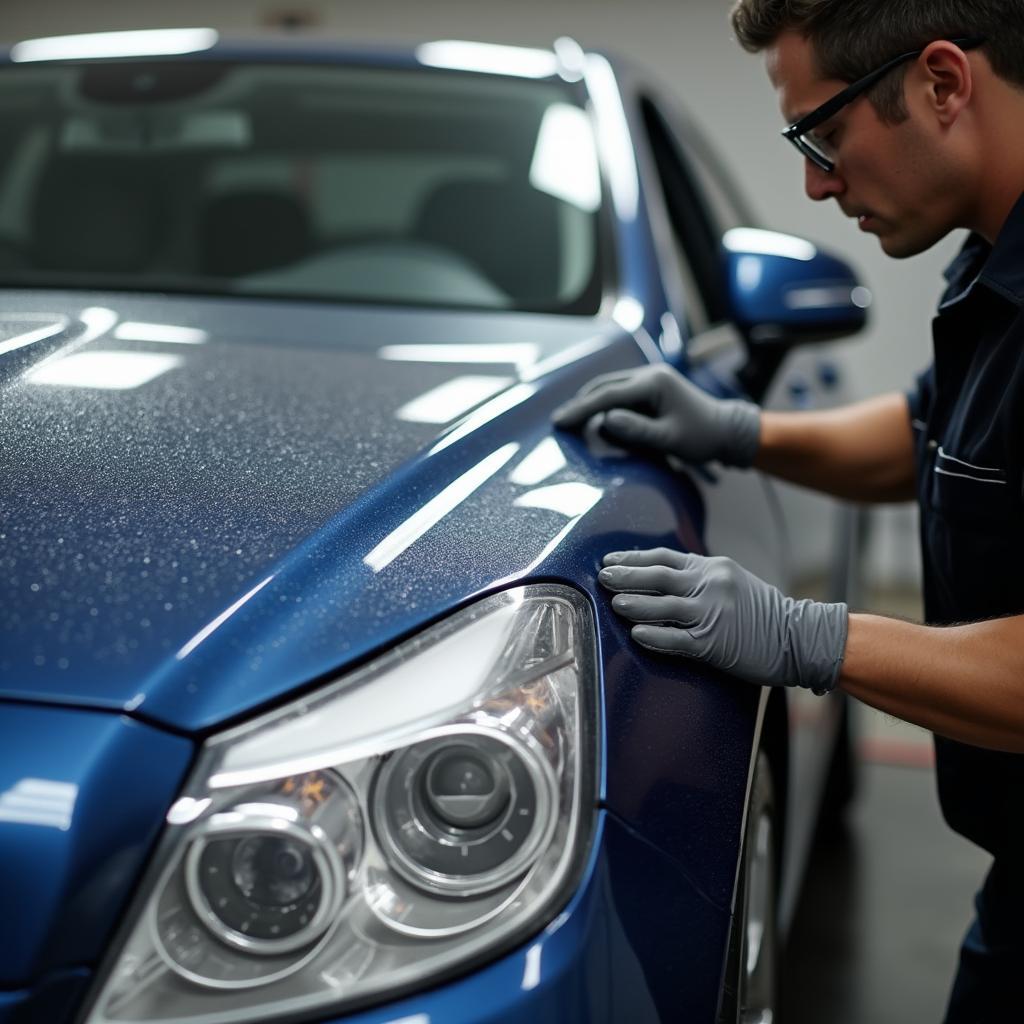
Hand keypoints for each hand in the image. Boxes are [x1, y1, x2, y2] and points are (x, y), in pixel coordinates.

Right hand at [552, 364, 760, 467]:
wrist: (727, 430)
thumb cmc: (702, 437)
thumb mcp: (669, 439)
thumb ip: (636, 430)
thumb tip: (605, 421)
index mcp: (654, 383)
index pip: (608, 395)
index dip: (581, 409)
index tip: (560, 422)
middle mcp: (650, 375)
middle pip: (604, 386)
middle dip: (580, 404)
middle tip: (558, 422)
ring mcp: (651, 379)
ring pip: (610, 388)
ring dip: (590, 403)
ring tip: (570, 420)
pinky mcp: (652, 388)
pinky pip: (621, 394)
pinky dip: (604, 405)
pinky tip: (592, 417)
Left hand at [598, 547, 847, 692]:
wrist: (798, 637)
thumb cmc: (762, 612)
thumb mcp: (731, 581)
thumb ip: (698, 576)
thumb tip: (658, 574)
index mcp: (711, 567)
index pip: (663, 556)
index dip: (632, 558)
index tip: (609, 560)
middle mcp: (710, 585)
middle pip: (657, 576)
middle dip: (625, 576)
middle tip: (602, 577)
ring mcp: (712, 614)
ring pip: (663, 606)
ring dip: (634, 604)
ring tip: (613, 603)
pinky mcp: (714, 643)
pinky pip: (676, 639)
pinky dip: (654, 636)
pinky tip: (636, 634)